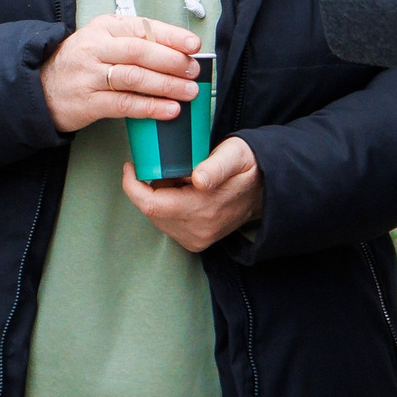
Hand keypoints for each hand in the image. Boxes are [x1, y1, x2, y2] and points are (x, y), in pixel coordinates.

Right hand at [40, 16, 201, 133]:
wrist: (40, 88)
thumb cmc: (80, 64)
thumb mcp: (101, 41)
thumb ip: (133, 42)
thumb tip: (178, 51)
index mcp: (104, 28)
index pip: (142, 28)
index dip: (171, 36)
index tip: (194, 45)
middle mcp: (96, 48)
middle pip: (140, 51)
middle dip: (172, 61)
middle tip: (194, 71)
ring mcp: (90, 75)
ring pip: (135, 77)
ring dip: (166, 85)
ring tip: (188, 92)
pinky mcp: (88, 102)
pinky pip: (125, 104)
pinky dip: (150, 107)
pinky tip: (169, 111)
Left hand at [122, 136, 262, 252]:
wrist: (265, 190)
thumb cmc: (247, 166)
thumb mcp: (235, 155)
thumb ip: (216, 166)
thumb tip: (199, 180)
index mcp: (203, 210)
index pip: (151, 204)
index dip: (133, 186)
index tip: (131, 166)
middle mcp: (198, 231)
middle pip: (151, 211)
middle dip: (148, 188)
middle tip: (163, 167)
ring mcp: (197, 239)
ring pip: (157, 218)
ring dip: (158, 196)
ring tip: (176, 177)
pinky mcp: (197, 241)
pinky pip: (167, 223)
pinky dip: (166, 205)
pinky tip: (180, 191)